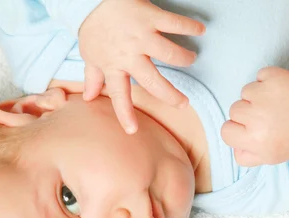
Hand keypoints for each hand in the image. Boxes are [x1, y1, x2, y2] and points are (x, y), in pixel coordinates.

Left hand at [79, 0, 205, 133]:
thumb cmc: (93, 26)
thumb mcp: (90, 54)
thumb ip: (93, 77)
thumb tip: (88, 98)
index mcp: (113, 65)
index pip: (119, 94)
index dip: (125, 114)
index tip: (132, 131)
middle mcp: (128, 54)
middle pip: (153, 81)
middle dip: (170, 95)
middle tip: (184, 103)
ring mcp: (141, 35)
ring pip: (170, 54)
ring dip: (184, 58)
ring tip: (190, 59)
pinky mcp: (151, 16)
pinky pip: (175, 23)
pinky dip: (190, 26)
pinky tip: (200, 30)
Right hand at [221, 67, 288, 166]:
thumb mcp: (270, 158)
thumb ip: (246, 156)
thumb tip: (234, 146)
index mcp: (255, 141)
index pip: (226, 131)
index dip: (238, 129)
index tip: (253, 128)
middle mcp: (258, 118)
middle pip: (234, 110)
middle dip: (248, 112)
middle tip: (269, 117)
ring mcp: (265, 95)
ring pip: (246, 91)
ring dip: (258, 95)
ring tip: (277, 104)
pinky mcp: (275, 78)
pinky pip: (260, 76)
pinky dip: (268, 80)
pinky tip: (282, 92)